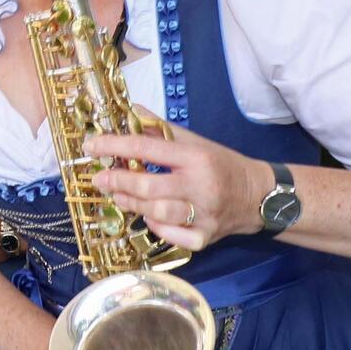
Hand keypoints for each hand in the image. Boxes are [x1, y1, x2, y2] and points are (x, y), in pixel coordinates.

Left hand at [82, 115, 273, 252]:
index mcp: (196, 158)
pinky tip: (147, 215)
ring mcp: (203, 215)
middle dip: (118, 181)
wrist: (259, 197)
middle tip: (99, 178)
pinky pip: (170, 236)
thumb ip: (161, 131)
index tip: (91, 145)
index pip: (147, 148)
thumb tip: (132, 111)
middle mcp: (201, 186)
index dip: (114, 146)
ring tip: (117, 195)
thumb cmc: (222, 165)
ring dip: (131, 203)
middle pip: (149, 186)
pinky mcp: (204, 238)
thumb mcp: (196, 142)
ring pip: (157, 212)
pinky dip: (154, 226)